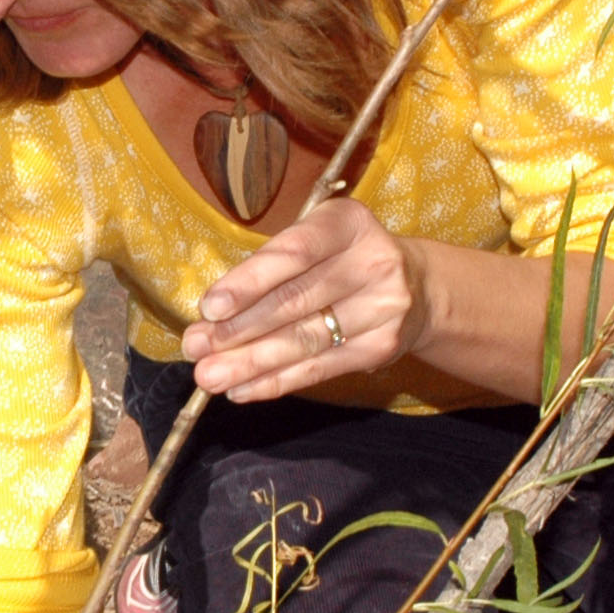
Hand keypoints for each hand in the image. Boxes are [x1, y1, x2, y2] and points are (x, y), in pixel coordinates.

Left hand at [178, 196, 422, 403]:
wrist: (417, 287)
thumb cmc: (342, 259)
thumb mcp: (316, 242)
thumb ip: (270, 269)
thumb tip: (211, 316)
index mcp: (348, 223)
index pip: (294, 252)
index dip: (249, 281)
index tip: (209, 308)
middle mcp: (373, 261)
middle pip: (295, 301)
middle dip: (238, 329)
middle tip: (196, 348)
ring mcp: (383, 306)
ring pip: (304, 340)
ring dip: (250, 362)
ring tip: (210, 376)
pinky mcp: (382, 347)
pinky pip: (320, 368)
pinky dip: (277, 381)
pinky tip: (243, 389)